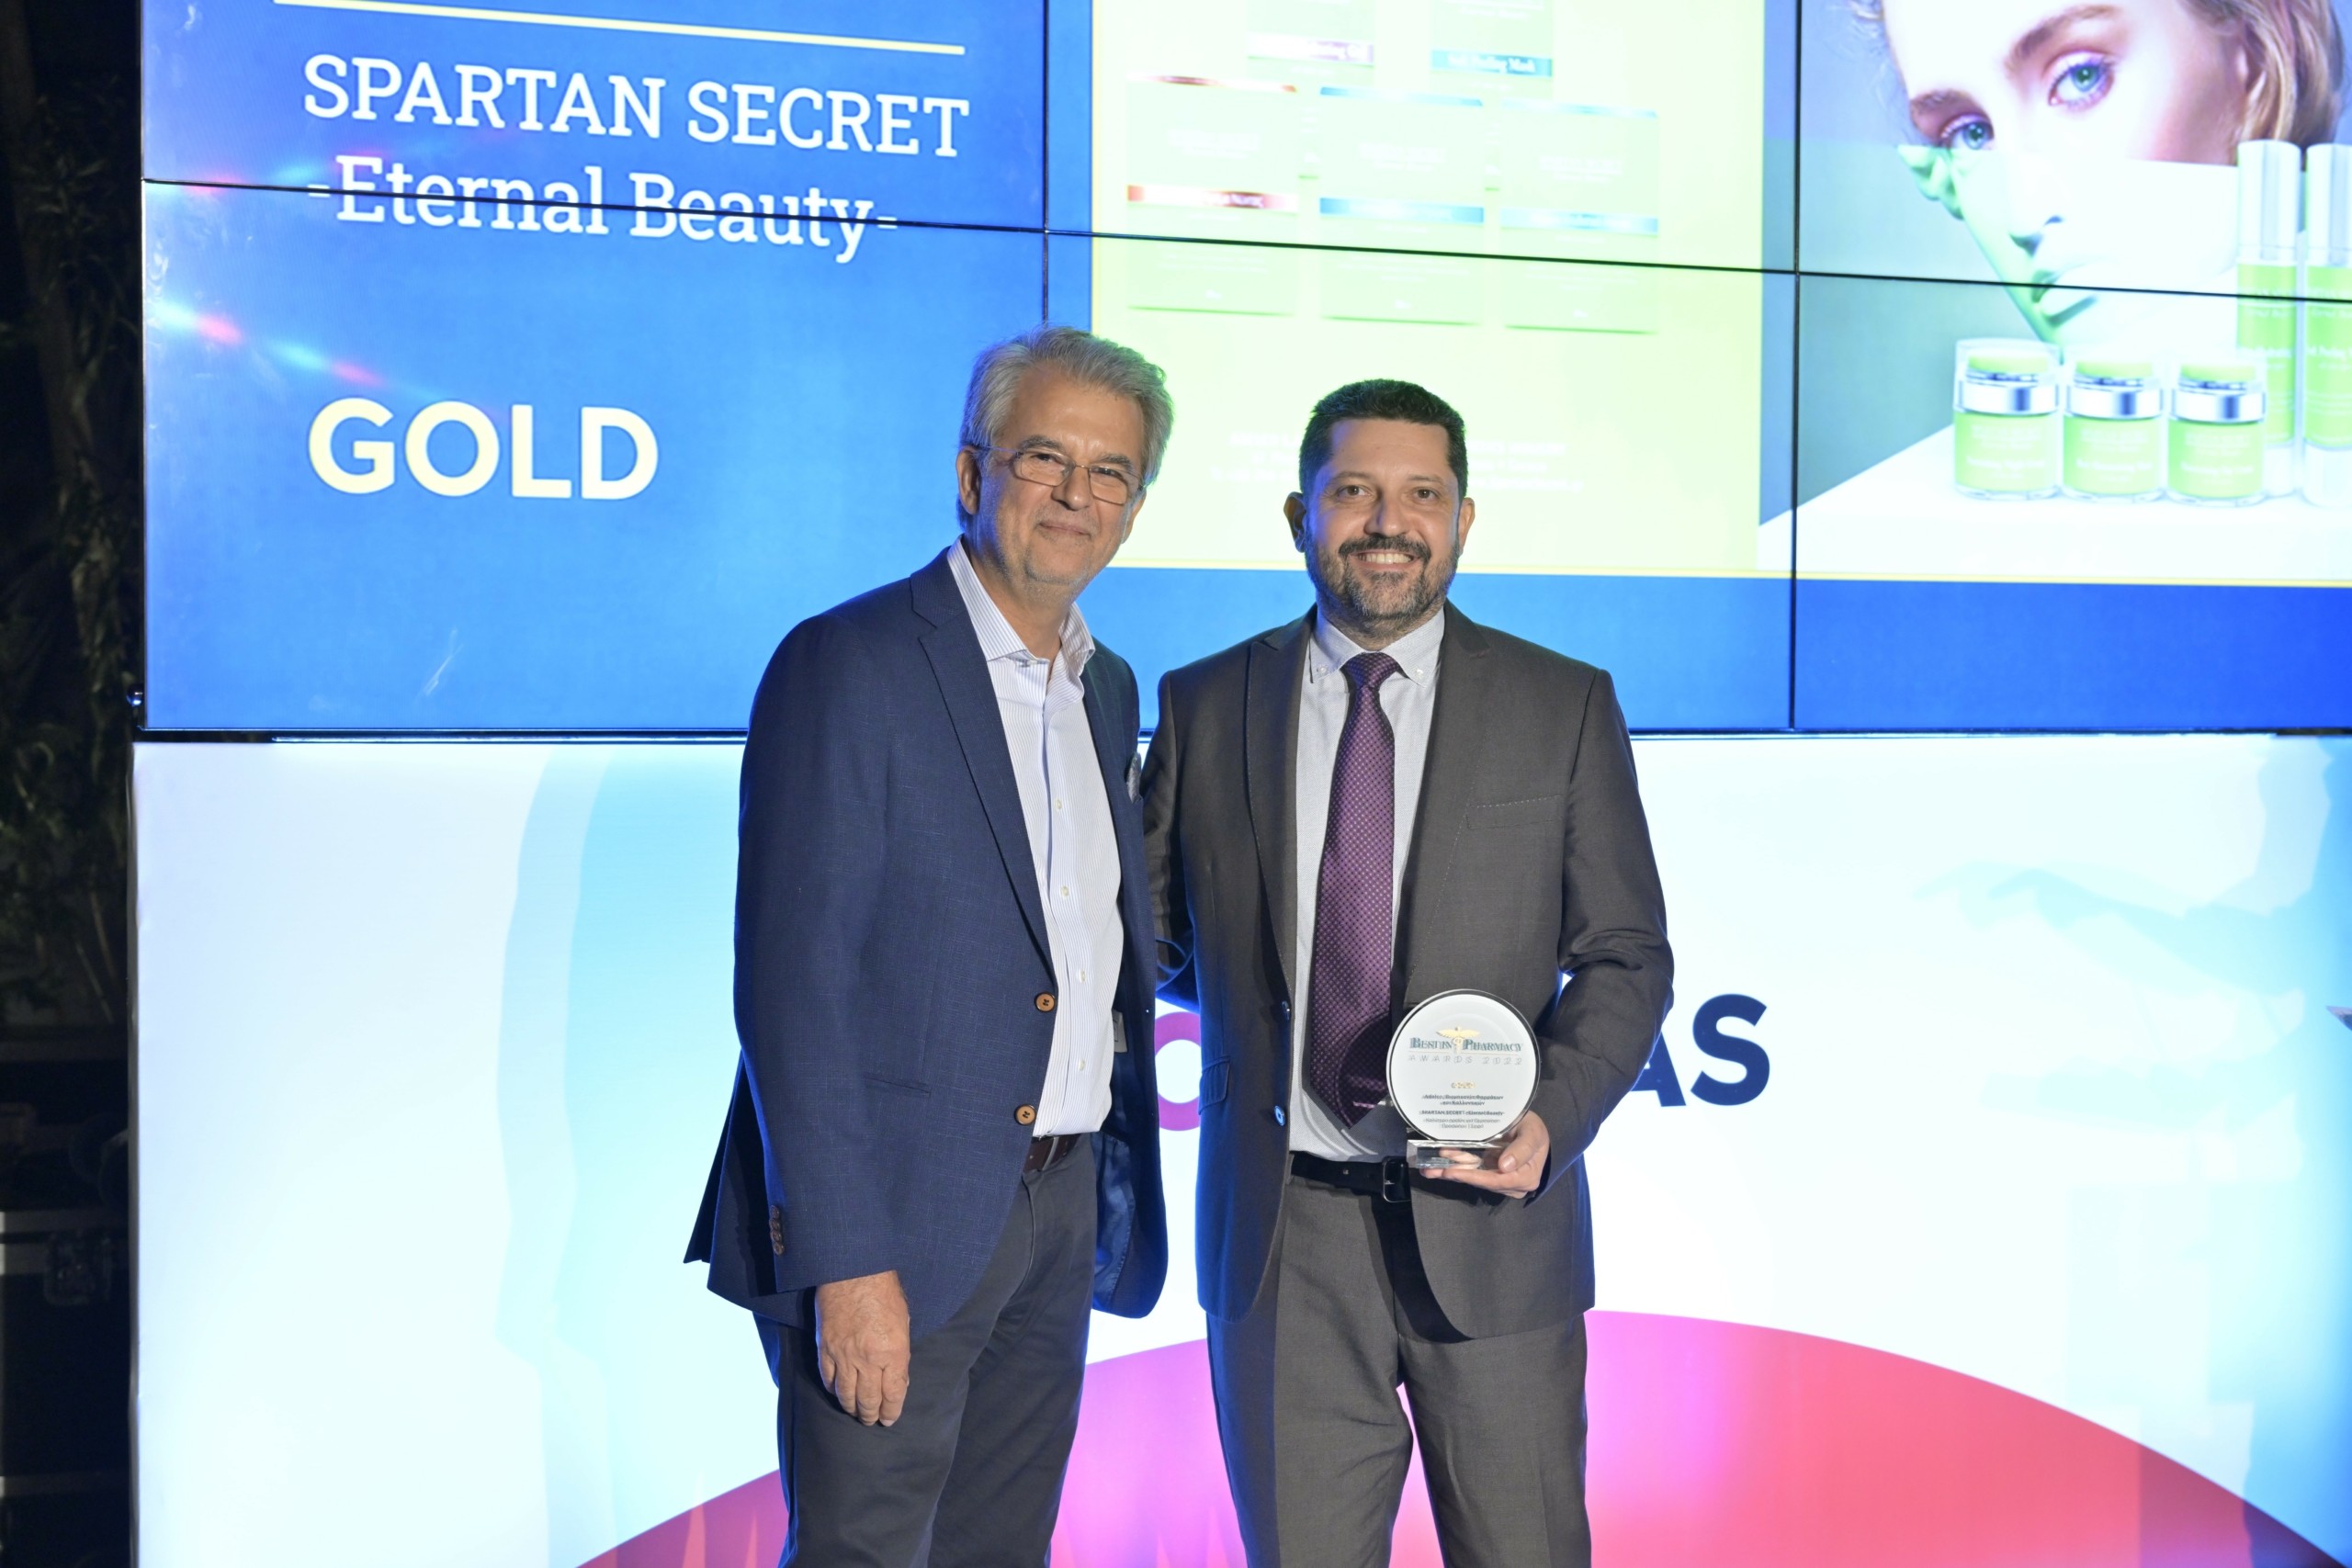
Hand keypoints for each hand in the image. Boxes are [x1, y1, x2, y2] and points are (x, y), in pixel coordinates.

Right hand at [814, 1270, 910, 1425]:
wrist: (854, 1271)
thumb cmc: (884, 1293)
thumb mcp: (903, 1324)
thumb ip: (899, 1355)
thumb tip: (897, 1380)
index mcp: (893, 1352)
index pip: (893, 1393)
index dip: (891, 1410)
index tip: (890, 1419)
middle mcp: (868, 1359)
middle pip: (868, 1400)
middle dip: (871, 1415)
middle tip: (872, 1421)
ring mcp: (844, 1355)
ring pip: (846, 1394)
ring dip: (851, 1408)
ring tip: (856, 1413)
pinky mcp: (825, 1348)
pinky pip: (828, 1378)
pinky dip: (833, 1390)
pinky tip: (837, 1393)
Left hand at [1426, 1111, 1549, 1197]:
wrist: (1531, 1129)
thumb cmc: (1533, 1130)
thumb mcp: (1532, 1133)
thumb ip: (1522, 1149)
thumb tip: (1504, 1167)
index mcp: (1525, 1177)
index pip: (1497, 1181)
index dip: (1474, 1178)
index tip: (1454, 1172)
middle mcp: (1511, 1183)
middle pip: (1481, 1181)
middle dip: (1456, 1175)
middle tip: (1433, 1170)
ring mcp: (1499, 1178)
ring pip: (1473, 1176)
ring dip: (1451, 1171)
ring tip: (1429, 1169)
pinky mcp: (1489, 1172)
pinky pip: (1471, 1169)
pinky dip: (1456, 1164)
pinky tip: (1439, 1162)